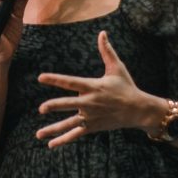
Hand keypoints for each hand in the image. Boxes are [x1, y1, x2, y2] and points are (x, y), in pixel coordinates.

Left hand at [36, 31, 161, 148]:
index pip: (70, 82)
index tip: (41, 77)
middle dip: (55, 106)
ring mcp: (91, 116)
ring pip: (69, 123)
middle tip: (41, 108)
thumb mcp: (117, 68)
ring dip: (54, 129)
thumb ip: (106, 51)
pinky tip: (51, 144)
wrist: (138, 109)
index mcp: (93, 86)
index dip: (55, 79)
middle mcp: (90, 102)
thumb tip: (102, 32)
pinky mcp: (92, 127)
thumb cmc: (127, 87)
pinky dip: (64, 140)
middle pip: (69, 104)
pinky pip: (76, 134)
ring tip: (39, 134)